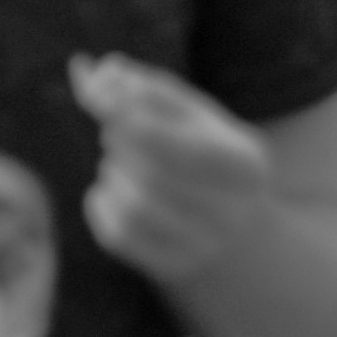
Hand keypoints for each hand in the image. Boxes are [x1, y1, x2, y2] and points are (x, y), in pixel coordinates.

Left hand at [69, 54, 270, 287]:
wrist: (236, 228)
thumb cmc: (208, 157)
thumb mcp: (195, 117)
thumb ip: (147, 90)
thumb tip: (90, 69)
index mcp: (246, 164)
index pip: (182, 143)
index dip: (132, 120)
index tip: (102, 102)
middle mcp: (233, 210)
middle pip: (155, 172)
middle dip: (121, 146)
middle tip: (115, 135)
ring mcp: (205, 245)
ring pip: (136, 205)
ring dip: (112, 175)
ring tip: (117, 165)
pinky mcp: (172, 267)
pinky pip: (118, 235)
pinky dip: (101, 205)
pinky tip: (110, 192)